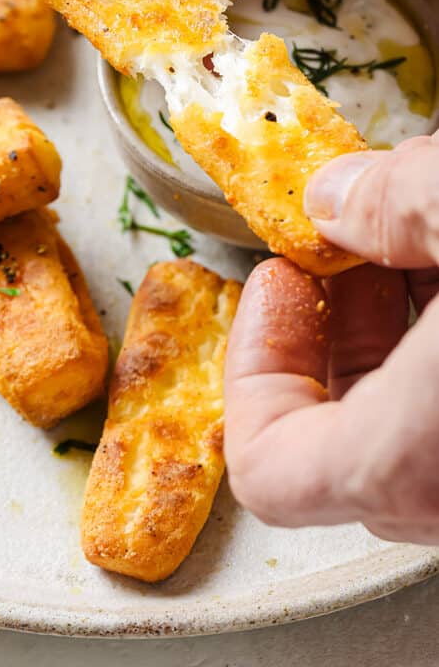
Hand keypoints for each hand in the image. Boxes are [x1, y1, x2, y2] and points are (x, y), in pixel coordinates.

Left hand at [225, 136, 438, 542]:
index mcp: (412, 456)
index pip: (270, 467)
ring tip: (407, 231)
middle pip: (346, 438)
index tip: (275, 280)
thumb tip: (335, 199)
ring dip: (397, 327)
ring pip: (413, 425)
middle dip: (331, 325)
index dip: (252, 367)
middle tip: (340, 244)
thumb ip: (397, 204)